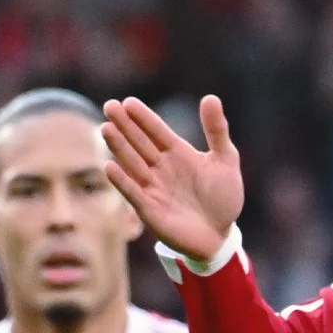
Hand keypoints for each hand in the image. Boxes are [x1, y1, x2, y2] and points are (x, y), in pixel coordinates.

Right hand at [100, 95, 243, 260]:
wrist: (220, 235)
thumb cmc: (223, 197)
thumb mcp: (226, 160)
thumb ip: (217, 130)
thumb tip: (210, 97)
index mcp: (177, 153)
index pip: (156, 130)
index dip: (143, 117)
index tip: (129, 102)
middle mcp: (161, 167)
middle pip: (139, 142)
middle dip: (125, 125)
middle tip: (110, 106)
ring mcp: (153, 187)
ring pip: (132, 163)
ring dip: (119, 147)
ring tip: (106, 128)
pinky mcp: (149, 209)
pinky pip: (133, 192)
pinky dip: (122, 181)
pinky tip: (109, 166)